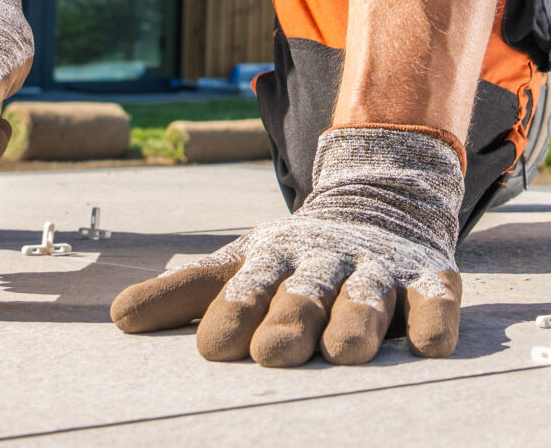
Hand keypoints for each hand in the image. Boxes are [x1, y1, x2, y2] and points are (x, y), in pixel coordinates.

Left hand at [111, 126, 463, 365]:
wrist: (383, 198)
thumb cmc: (296, 258)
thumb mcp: (242, 264)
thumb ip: (186, 293)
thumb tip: (116, 318)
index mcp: (275, 259)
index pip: (248, 285)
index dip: (233, 312)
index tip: (214, 345)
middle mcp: (326, 263)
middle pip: (306, 294)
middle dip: (291, 320)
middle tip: (274, 352)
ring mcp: (379, 271)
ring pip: (368, 299)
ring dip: (357, 321)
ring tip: (346, 351)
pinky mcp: (429, 280)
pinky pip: (434, 300)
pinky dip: (433, 320)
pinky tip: (430, 343)